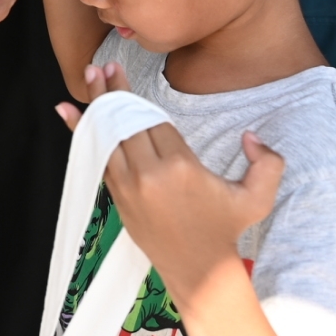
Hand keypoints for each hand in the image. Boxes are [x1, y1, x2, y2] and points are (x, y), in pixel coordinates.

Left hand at [56, 63, 282, 297]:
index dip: (133, 92)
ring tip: (88, 76)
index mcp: (181, 166)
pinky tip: (67, 111)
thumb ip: (268, 164)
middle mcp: (150, 174)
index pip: (151, 118)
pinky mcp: (117, 197)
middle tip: (99, 64)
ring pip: (107, 135)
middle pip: (126, 121)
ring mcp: (129, 187)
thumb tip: (251, 136)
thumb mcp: (258, 198)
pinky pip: (97, 156)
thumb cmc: (226, 229)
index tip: (120, 68)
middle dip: (111, 90)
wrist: (198, 270)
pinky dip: (81, 133)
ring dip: (95, 105)